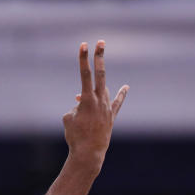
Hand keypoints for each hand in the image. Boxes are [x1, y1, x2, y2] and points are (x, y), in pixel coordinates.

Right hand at [62, 41, 128, 170]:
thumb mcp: (68, 118)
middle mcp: (100, 100)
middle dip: (99, 57)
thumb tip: (82, 102)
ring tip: (96, 74)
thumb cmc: (75, 135)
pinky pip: (116, 102)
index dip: (83, 59)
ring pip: (103, 89)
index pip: (85, 74)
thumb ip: (76, 106)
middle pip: (100, 74)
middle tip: (100, 42)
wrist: (89, 152)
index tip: (83, 45)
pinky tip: (126, 87)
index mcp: (87, 100)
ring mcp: (107, 107)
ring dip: (97, 82)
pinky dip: (120, 95)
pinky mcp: (111, 116)